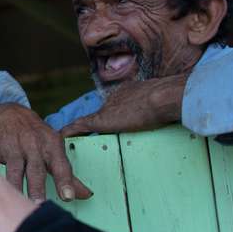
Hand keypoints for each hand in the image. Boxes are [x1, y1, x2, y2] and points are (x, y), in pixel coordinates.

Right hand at [0, 104, 92, 201]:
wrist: (6, 112)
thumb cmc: (33, 136)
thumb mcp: (52, 148)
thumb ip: (66, 174)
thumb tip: (86, 195)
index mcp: (51, 144)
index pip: (60, 164)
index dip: (65, 180)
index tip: (68, 197)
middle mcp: (32, 143)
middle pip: (35, 169)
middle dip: (37, 188)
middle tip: (39, 205)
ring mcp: (11, 144)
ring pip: (14, 170)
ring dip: (16, 187)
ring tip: (17, 203)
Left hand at [61, 73, 185, 136]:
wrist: (162, 97)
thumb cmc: (169, 99)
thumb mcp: (163, 101)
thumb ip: (161, 106)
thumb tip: (173, 112)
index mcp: (128, 92)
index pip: (117, 106)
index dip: (114, 115)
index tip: (112, 120)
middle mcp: (114, 99)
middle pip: (102, 114)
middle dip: (95, 124)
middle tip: (82, 133)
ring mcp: (106, 109)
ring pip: (88, 121)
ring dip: (79, 130)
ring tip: (68, 138)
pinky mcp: (101, 121)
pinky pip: (79, 127)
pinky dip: (69, 133)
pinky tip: (59, 139)